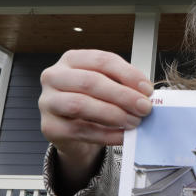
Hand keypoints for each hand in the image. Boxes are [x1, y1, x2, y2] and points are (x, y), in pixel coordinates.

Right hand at [39, 49, 152, 195]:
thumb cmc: (91, 101)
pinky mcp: (49, 126)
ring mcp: (48, 102)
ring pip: (81, 105)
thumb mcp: (106, 86)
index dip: (128, 74)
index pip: (102, 60)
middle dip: (122, 96)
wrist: (71, 130)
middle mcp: (54, 77)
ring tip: (134, 122)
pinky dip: (106, 134)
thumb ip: (123, 86)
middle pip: (90, 82)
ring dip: (113, 114)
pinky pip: (80, 130)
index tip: (147, 89)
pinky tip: (122, 135)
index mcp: (71, 59)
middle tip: (144, 107)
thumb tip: (145, 94)